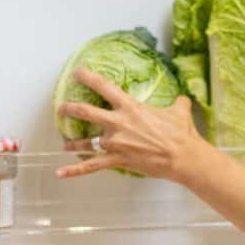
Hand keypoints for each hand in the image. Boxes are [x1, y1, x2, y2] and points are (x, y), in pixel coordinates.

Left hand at [55, 68, 203, 179]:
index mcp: (130, 107)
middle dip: (69, 109)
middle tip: (61, 108)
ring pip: (85, 142)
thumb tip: (182, 99)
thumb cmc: (181, 133)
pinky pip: (92, 166)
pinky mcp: (118, 160)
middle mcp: (118, 123)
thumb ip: (178, 102)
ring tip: (65, 143)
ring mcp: (116, 143)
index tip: (77, 72)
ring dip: (72, 142)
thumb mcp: (180, 110)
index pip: (104, 87)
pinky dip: (75, 170)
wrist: (183, 156)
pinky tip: (60, 172)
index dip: (88, 77)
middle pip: (85, 112)